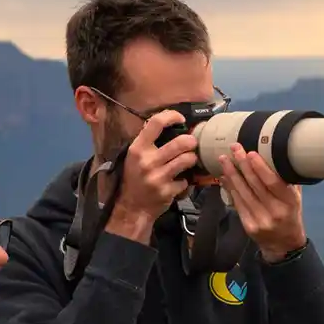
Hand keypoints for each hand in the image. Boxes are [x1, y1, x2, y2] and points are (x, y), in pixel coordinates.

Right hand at [103, 111, 199, 242]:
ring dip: (192, 159)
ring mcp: (158, 177)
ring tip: (188, 160)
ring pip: (187, 159)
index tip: (180, 119)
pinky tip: (178, 182)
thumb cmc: (134, 178)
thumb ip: (148, 142)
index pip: (156, 123)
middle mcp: (147, 161)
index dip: (172, 116)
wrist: (131, 207)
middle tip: (191, 144)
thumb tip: (169, 125)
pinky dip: (185, 181)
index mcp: (138, 149)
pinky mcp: (167, 191)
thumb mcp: (134, 157)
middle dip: (191, 141)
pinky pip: (185, 180)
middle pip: (180, 142)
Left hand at [220, 145, 306, 260]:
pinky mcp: (248, 226)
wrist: (284, 244)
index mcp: (289, 202)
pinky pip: (237, 203)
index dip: (260, 167)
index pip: (273, 182)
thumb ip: (287, 180)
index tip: (250, 153)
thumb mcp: (295, 198)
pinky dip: (229, 188)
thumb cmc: (290, 215)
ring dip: (231, 174)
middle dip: (242, 164)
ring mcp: (260, 220)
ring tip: (223, 159)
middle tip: (234, 148)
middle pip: (255, 185)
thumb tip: (274, 155)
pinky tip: (224, 177)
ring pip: (243, 193)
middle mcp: (274, 211)